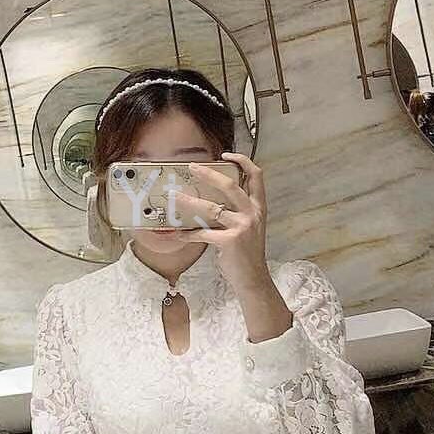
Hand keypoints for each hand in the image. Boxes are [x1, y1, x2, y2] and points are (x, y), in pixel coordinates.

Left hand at [174, 153, 293, 343]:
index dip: (243, 161)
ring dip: (190, 201)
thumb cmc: (246, 253)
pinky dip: (186, 234)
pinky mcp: (230, 241)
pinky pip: (202, 233)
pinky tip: (175, 234)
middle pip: (231, 186)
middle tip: (192, 167)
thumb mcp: (247, 228)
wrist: (253, 279)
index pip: (257, 176)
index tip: (227, 154)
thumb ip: (235, 212)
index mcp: (258, 207)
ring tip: (174, 197)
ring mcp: (242, 226)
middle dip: (210, 174)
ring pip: (212, 208)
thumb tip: (209, 200)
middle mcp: (253, 213)